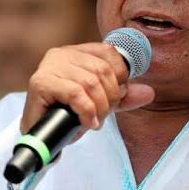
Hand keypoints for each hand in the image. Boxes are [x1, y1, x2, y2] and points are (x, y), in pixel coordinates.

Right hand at [21, 43, 154, 133]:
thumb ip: (123, 96)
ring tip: (95, 120)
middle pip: (102, 69)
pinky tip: (88, 122)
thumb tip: (150, 92)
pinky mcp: (40, 83)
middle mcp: (61, 53)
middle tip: (105, 114)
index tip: (117, 96)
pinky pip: (75, 93)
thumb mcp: (100, 103)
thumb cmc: (67, 115)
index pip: (109, 52)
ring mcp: (49, 66)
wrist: (39, 137)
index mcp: (76, 52)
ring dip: (100, 107)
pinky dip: (87, 111)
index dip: (120, 75)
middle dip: (111, 96)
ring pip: (91, 82)